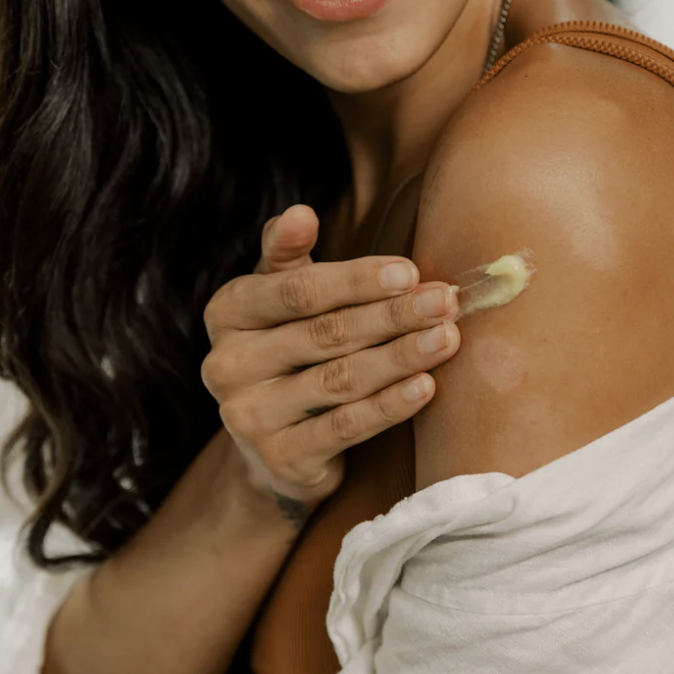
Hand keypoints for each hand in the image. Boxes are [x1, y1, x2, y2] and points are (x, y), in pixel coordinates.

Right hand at [201, 204, 460, 522]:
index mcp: (227, 312)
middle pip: (324, 333)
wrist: (277, 448)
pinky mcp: (280, 460)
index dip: (356, 280)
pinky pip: (346, 426)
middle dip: (392, 315)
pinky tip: (426, 385)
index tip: (410, 271)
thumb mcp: (282, 297)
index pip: (297, 290)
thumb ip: (288, 254)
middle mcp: (226, 365)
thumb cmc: (291, 349)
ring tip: (447, 337)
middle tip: (445, 301)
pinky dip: (390, 405)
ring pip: (339, 379)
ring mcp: (248, 417)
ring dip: (400, 356)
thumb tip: (300, 212)